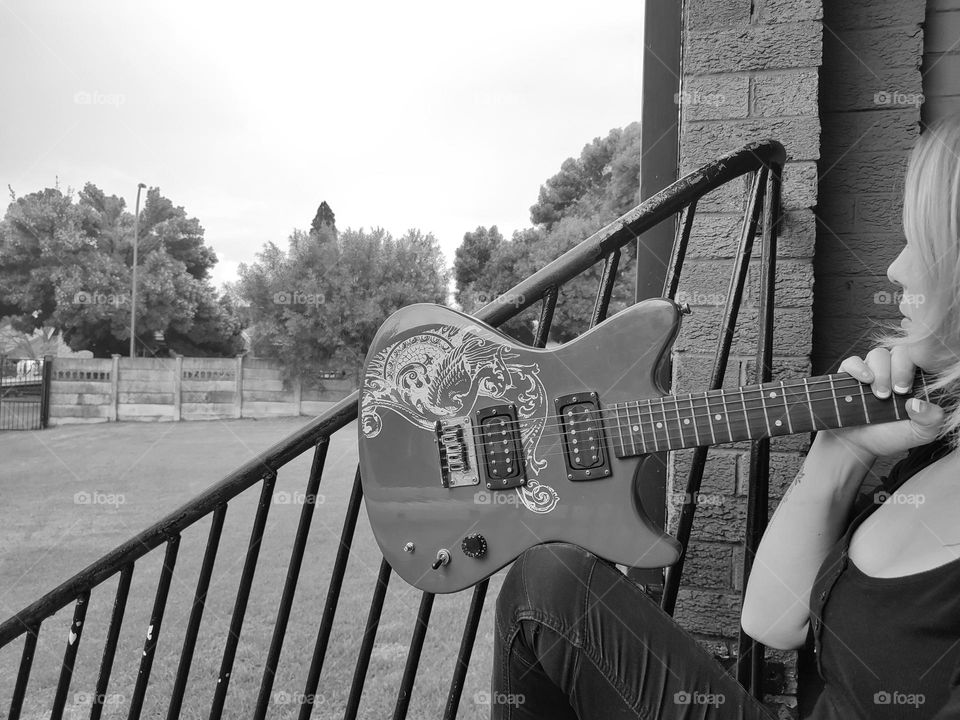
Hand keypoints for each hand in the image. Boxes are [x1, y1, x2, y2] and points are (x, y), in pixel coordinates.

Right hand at [821, 347, 944, 460]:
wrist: (858, 444)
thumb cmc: (889, 436)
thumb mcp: (919, 433)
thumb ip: (930, 420)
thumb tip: (919, 403)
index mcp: (914, 379)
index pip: (922, 359)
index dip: (919, 366)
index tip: (909, 389)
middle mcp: (894, 370)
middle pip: (901, 352)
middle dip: (900, 370)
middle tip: (897, 393)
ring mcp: (871, 370)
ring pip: (879, 354)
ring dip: (881, 373)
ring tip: (880, 395)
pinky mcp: (849, 374)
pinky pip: (852, 361)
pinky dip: (858, 368)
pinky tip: (864, 381)